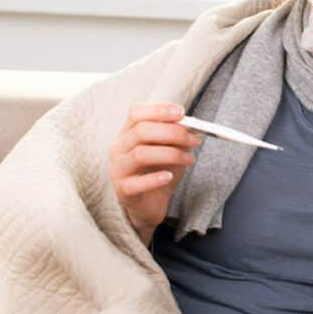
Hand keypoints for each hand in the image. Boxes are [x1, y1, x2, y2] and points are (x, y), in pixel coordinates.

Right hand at [107, 102, 201, 244]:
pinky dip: (156, 178)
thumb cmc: (159, 171)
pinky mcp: (123, 190)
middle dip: (172, 133)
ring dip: (171, 154)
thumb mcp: (170, 149)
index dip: (158, 110)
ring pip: (141, 154)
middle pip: (141, 131)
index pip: (136, 113)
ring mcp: (118, 169)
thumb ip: (177, 136)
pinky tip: (169, 177)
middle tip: (194, 140)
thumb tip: (193, 125)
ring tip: (190, 159)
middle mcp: (119, 148)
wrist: (150, 204)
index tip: (182, 113)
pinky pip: (138, 183)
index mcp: (128, 133)